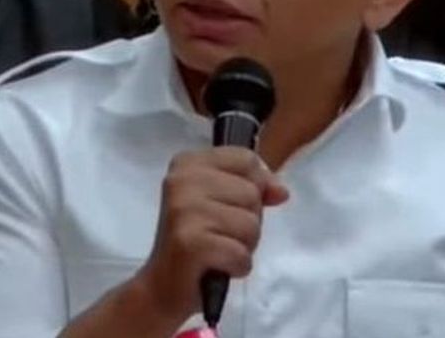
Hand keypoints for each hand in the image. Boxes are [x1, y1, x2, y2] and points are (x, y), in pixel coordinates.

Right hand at [134, 147, 288, 322]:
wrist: (163, 285)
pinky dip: (237, 266)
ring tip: (217, 250)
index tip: (235, 206)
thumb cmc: (198, 239)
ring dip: (243, 246)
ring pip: (251, 224)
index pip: (246, 159)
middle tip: (219, 234)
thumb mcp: (224, 201)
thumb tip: (281, 191)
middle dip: (247, 221)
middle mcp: (181, 180)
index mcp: (188, 162)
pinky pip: (241, 253)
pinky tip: (216, 267)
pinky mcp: (189, 243)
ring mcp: (183, 210)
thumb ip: (254, 186)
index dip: (256, 185)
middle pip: (252, 192)